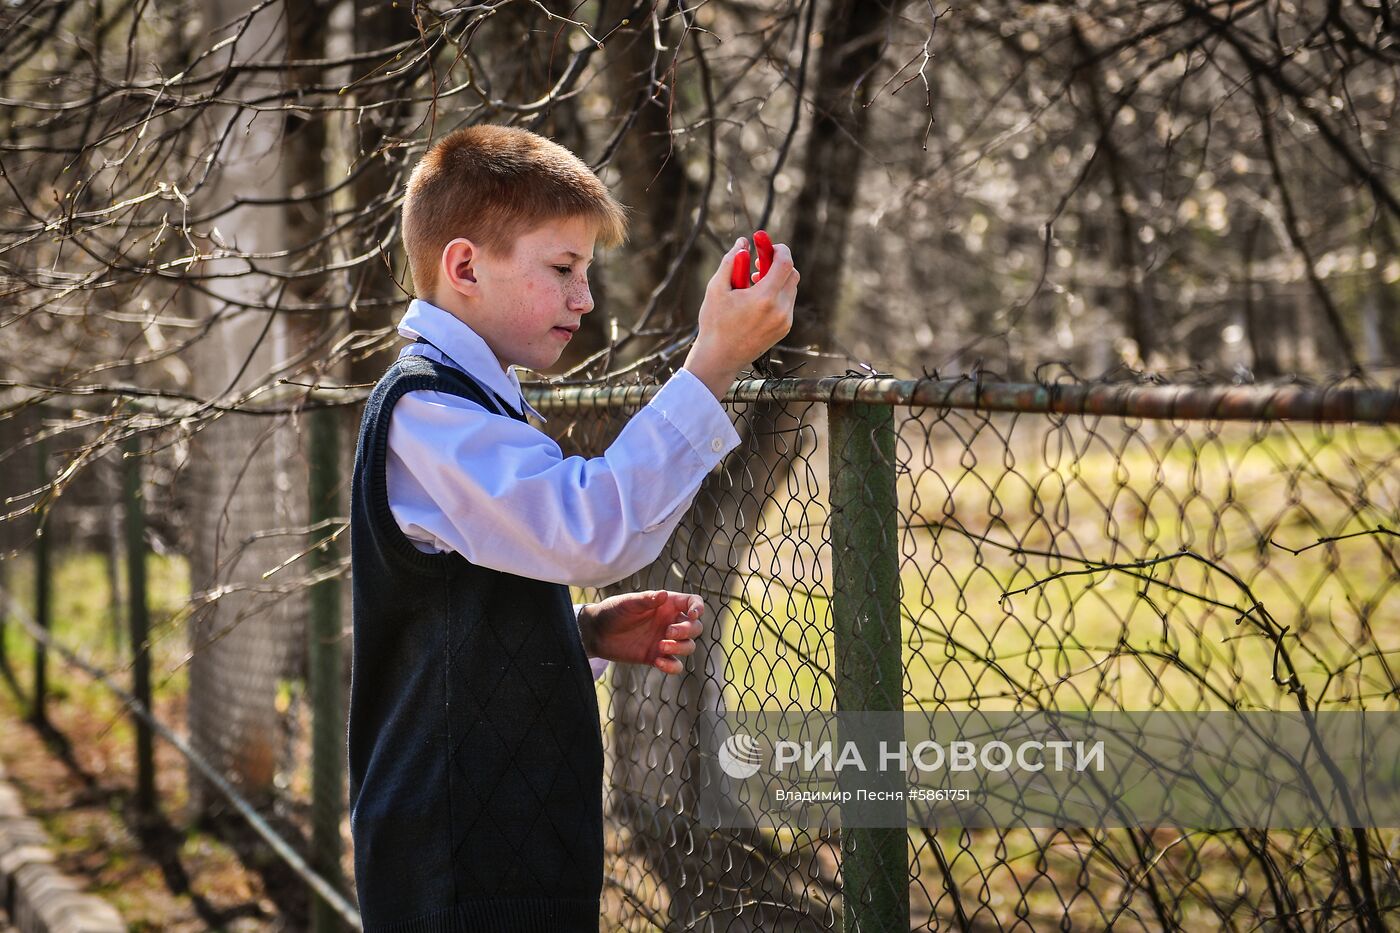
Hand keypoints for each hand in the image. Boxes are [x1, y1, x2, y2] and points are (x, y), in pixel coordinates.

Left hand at [578, 590, 703, 675]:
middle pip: (695, 627)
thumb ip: (645, 600)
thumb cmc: (613, 612)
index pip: (692, 603)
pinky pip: (675, 665)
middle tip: (668, 632)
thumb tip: (663, 595)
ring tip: (660, 646)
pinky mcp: (657, 657)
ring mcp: (665, 641)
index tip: (693, 615)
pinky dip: (672, 666)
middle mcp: (669, 622)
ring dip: (680, 647)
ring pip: (688, 646)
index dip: (698, 608)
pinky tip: (658, 663)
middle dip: (687, 631)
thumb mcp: (627, 603)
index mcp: (667, 605)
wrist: (597, 633)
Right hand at [683, 237, 799, 399]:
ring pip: (790, 288)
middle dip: (777, 263)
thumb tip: (743, 243)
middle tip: (757, 264)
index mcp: (765, 298)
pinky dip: (777, 294)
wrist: (719, 359)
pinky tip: (756, 300)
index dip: (779, 249)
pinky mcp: (784, 329)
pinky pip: (787, 303)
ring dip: (776, 279)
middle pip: (792, 274)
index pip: (785, 263)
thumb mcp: (716, 288)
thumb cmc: (714, 323)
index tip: (766, 245)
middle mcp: (780, 310)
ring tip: (753, 283)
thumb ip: (730, 261)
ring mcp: (785, 321)